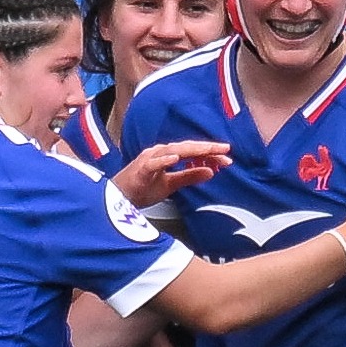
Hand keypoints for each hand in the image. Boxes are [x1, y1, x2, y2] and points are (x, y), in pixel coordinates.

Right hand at [112, 140, 232, 208]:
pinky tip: (177, 158)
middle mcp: (159, 153)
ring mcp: (149, 159)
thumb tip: (211, 172)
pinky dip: (165, 160)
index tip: (228, 158)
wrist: (117, 198)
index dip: (210, 154)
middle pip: (187, 148)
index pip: (193, 152)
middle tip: (226, 150)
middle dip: (207, 149)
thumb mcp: (171, 184)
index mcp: (167, 155)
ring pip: (174, 151)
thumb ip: (190, 176)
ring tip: (209, 151)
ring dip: (192, 151)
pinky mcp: (140, 169)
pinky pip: (153, 163)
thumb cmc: (141, 189)